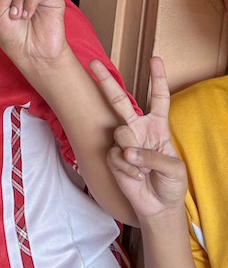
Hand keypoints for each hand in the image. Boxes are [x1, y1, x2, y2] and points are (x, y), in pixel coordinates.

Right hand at [91, 55, 187, 219]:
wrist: (158, 207)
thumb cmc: (171, 184)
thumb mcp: (174, 169)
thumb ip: (153, 156)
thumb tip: (127, 151)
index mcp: (158, 127)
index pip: (159, 99)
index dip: (158, 79)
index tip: (155, 60)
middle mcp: (138, 130)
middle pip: (121, 101)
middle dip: (107, 81)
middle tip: (94, 63)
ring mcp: (124, 144)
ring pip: (120, 133)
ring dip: (132, 152)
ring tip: (141, 168)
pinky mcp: (114, 159)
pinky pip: (116, 156)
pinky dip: (128, 169)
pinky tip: (136, 178)